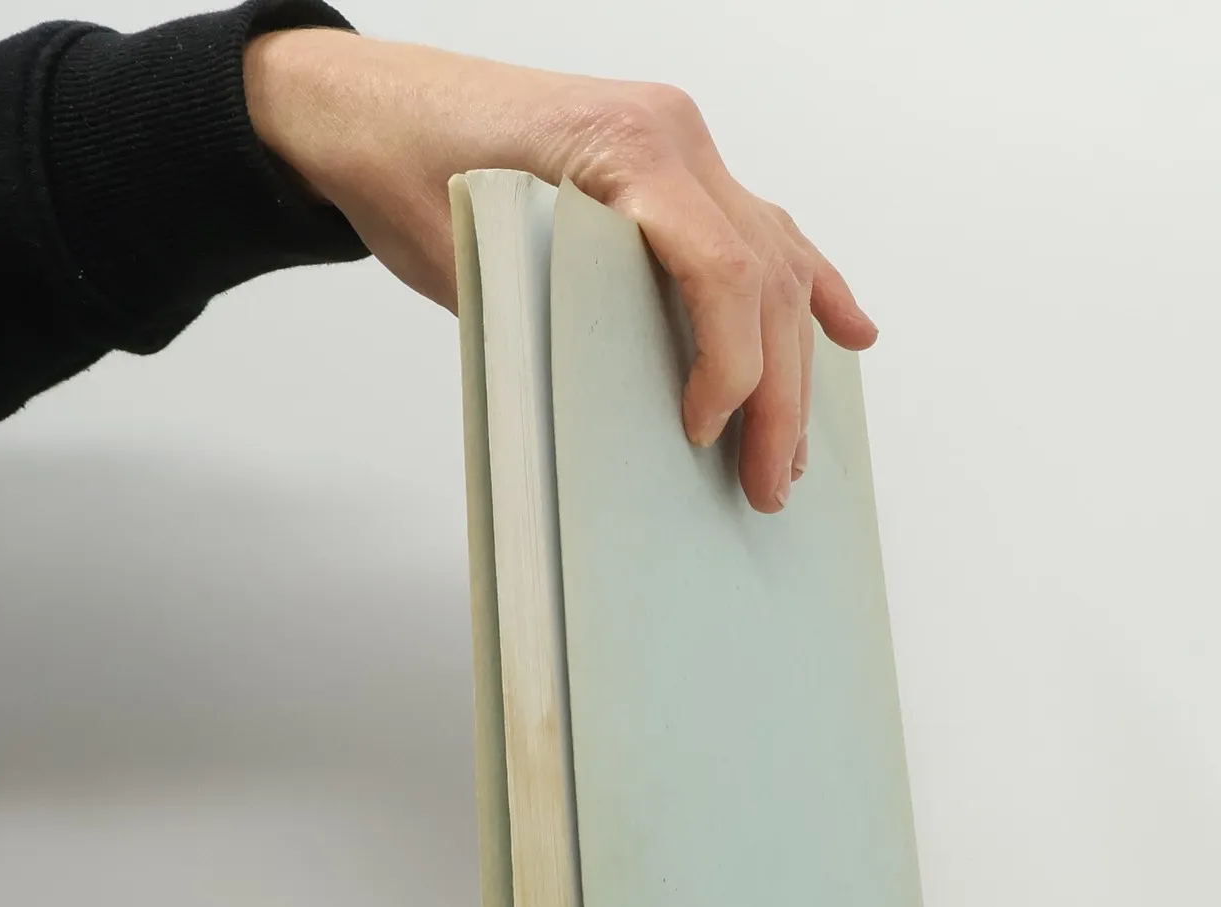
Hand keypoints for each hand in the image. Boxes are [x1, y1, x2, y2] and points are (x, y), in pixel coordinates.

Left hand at [243, 32, 876, 512]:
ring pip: (779, 262)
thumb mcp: (475, 261)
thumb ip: (562, 323)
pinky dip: (811, 285)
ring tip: (795, 450)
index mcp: (628, 147)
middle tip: (768, 484)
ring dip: (797, 362)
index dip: (731, 369)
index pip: (725, 272)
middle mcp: (674, 137)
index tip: (704, 437)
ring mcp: (684, 148)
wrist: (368, 108)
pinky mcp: (676, 169)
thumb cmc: (405, 173)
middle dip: (778, 395)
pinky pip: (764, 229)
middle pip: (767, 279)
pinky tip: (852, 332)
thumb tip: (627, 421)